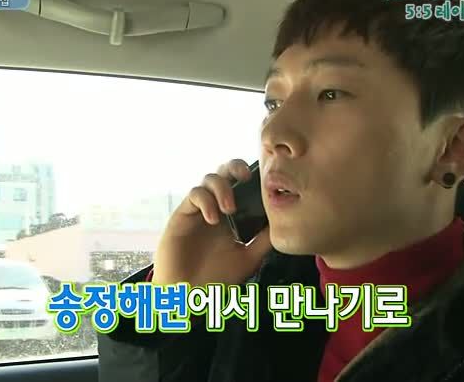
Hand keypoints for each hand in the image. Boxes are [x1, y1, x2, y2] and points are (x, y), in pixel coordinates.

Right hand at [151, 159, 271, 285]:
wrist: (189, 296)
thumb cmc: (217, 278)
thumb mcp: (249, 258)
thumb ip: (263, 240)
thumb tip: (282, 221)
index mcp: (231, 215)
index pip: (240, 184)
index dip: (250, 175)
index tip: (264, 180)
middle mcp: (215, 207)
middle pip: (224, 172)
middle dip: (235, 167)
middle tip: (246, 177)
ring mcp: (198, 210)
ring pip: (208, 179)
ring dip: (221, 187)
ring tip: (229, 209)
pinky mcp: (182, 215)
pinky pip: (194, 195)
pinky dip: (205, 201)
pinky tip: (213, 219)